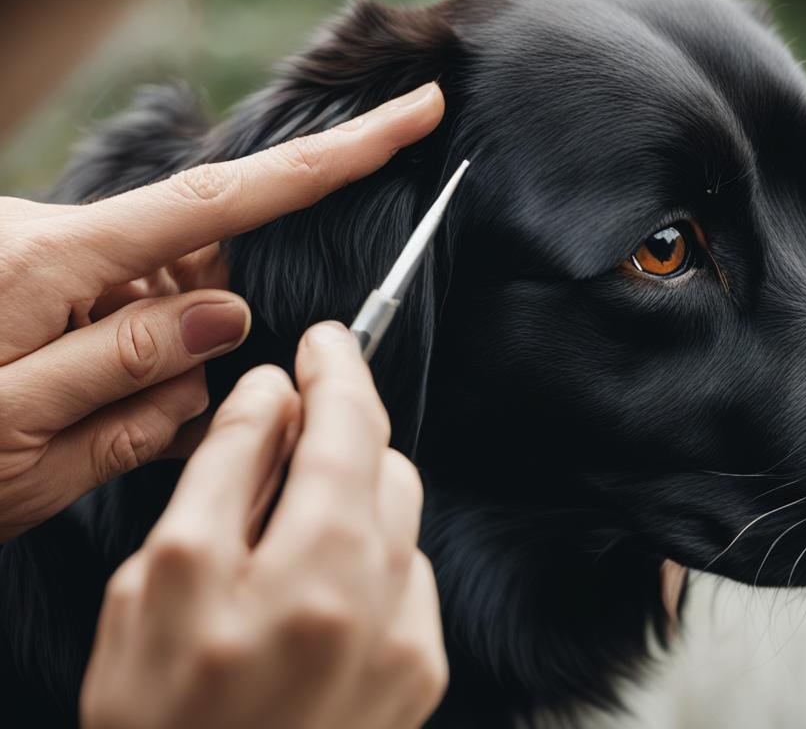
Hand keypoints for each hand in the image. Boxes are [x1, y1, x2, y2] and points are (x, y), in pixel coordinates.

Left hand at [0, 83, 443, 539]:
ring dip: (147, 380)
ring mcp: (36, 258)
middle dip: (203, 347)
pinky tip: (66, 423)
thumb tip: (224, 318)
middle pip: (195, 270)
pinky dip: (115, 379)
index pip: (227, 201)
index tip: (410, 116)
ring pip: (157, 308)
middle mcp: (50, 241)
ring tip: (72, 440)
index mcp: (53, 263)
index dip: (334, 161)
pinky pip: (112, 319)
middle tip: (134, 430)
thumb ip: (129, 376)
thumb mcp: (16, 443)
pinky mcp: (26, 281)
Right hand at [81, 322, 447, 728]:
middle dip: (343, 428)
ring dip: (355, 495)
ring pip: (401, 516)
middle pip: (384, 462)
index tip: (324, 340)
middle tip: (293, 423)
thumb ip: (222, 477)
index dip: (335, 369)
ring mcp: (407, 642)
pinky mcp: (424, 672)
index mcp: (301, 573)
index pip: (339, 427)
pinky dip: (371, 559)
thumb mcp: (156, 588)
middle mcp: (371, 603)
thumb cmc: (161, 721)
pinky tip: (316, 594)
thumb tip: (269, 396)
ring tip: (288, 527)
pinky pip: (410, 575)